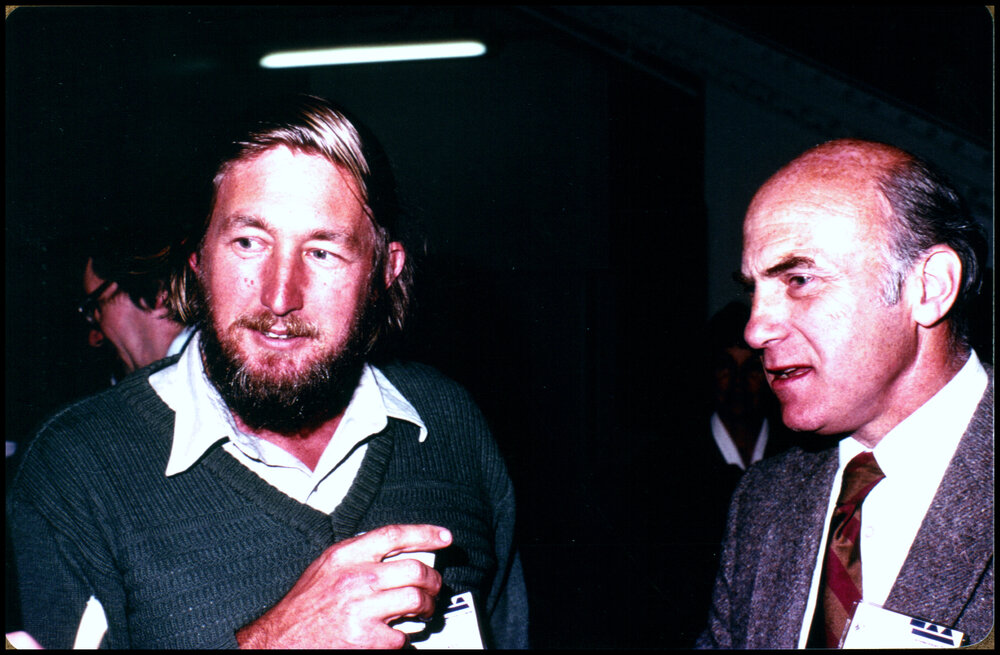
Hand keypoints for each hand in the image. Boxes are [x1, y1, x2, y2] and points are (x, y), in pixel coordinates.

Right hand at [236, 524, 451, 648]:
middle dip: (433, 580)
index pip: (394, 535)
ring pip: (416, 599)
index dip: (425, 533)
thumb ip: (356, 556)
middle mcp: (356, 579)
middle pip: (415, 569)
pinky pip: (403, 635)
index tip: (443, 538)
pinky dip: (404, 638)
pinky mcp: (367, 639)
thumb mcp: (325, 568)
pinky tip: (395, 635)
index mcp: (345, 556)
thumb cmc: (302, 608)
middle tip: (435, 587)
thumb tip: (392, 553)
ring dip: (427, 607)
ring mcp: (363, 609)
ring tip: (424, 612)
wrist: (280, 642)